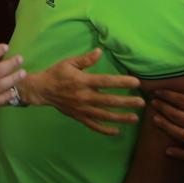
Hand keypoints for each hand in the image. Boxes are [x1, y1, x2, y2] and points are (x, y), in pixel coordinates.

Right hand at [19, 48, 143, 135]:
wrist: (41, 90)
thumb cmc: (56, 74)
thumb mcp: (68, 63)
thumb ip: (85, 59)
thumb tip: (100, 51)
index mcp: (82, 81)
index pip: (106, 82)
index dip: (122, 82)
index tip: (136, 82)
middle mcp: (84, 96)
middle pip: (109, 100)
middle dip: (126, 102)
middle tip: (142, 102)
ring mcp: (81, 109)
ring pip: (104, 115)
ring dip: (120, 117)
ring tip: (135, 118)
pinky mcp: (78, 117)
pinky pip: (93, 125)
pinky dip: (105, 130)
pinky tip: (117, 131)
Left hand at [151, 70, 183, 161]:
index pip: (182, 101)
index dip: (167, 95)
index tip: (156, 91)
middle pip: (176, 117)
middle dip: (162, 109)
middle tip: (151, 102)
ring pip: (179, 135)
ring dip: (165, 127)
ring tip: (155, 120)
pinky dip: (179, 154)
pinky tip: (167, 151)